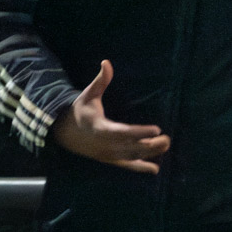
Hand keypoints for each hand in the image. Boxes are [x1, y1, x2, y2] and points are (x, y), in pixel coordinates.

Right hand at [52, 60, 170, 173]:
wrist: (65, 132)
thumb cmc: (81, 110)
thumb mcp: (88, 95)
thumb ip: (100, 81)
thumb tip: (106, 62)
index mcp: (100, 128)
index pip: (123, 132)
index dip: (139, 132)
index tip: (156, 129)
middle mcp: (105, 144)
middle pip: (130, 147)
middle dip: (150, 145)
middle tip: (167, 139)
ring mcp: (107, 154)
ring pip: (131, 156)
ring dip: (149, 154)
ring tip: (166, 145)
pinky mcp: (109, 160)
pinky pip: (126, 166)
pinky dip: (140, 168)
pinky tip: (155, 169)